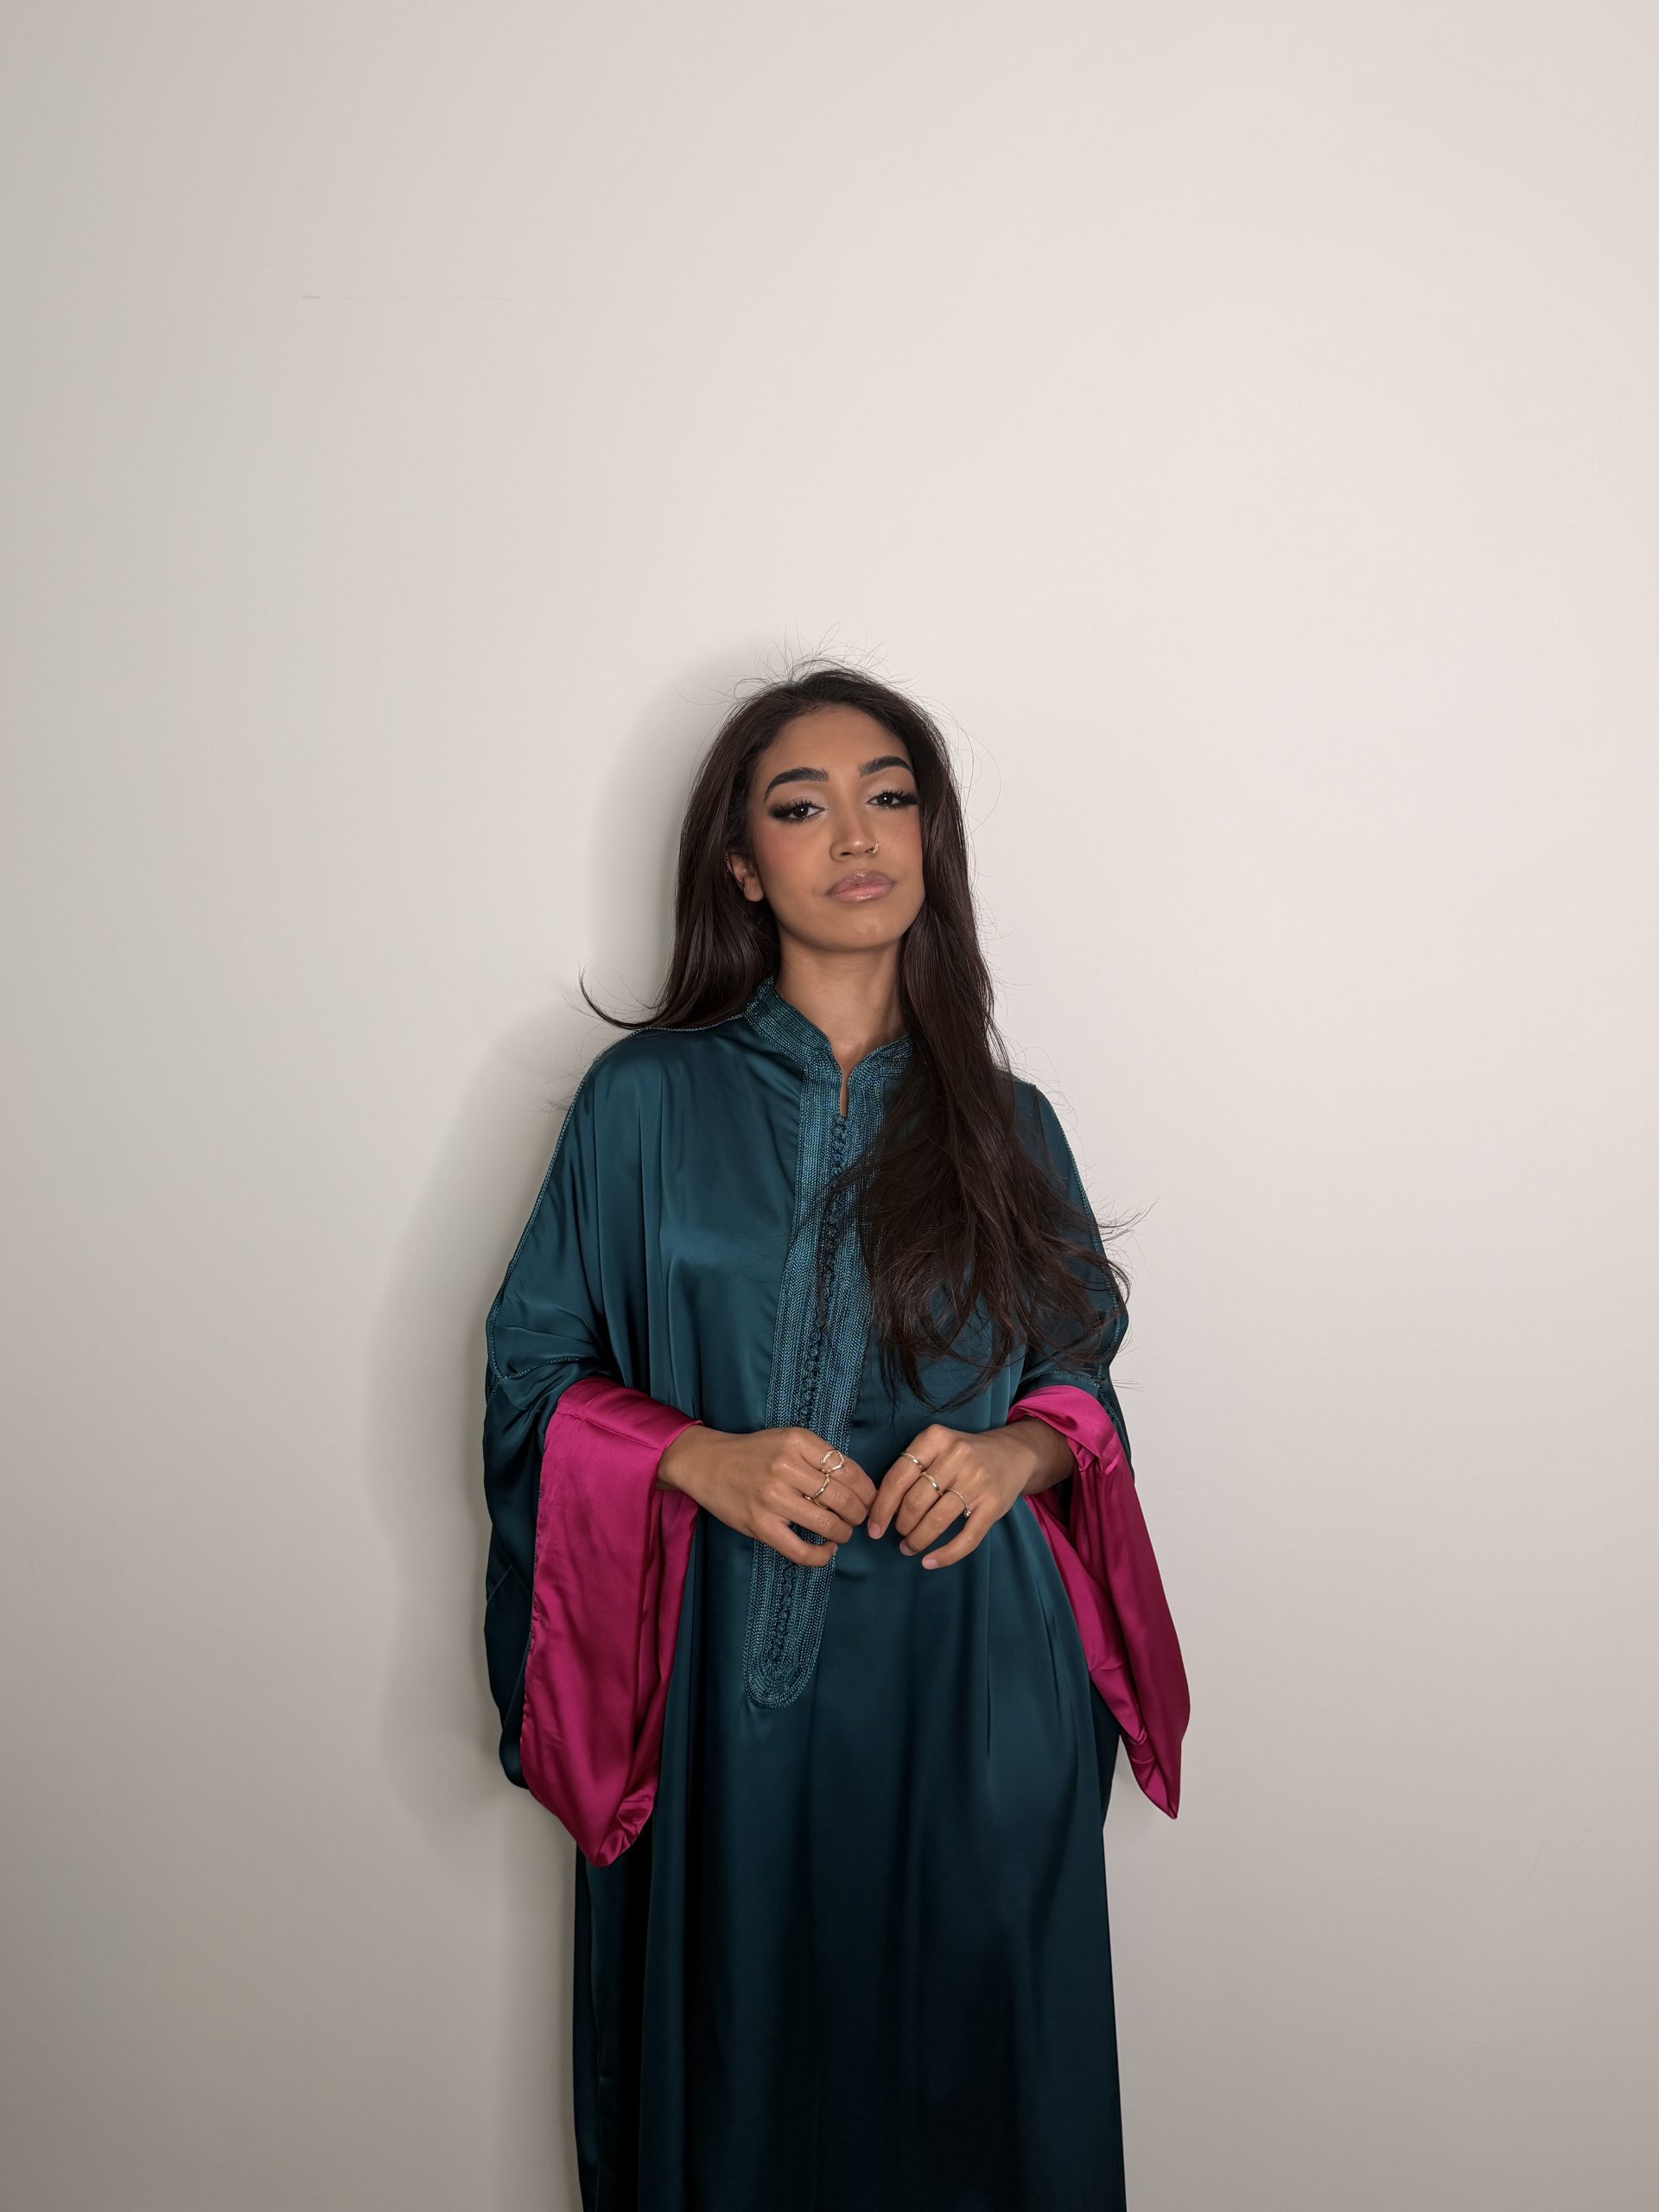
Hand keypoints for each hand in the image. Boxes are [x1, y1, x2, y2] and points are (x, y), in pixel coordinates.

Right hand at [655, 1424, 875, 1565]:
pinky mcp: (760, 1525)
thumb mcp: (787, 1439)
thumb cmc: (752, 1452)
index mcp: (797, 1442)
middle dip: (859, 1513)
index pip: (849, 1470)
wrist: (706, 1463)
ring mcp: (772, 1498)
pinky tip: (826, 1551)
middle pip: (843, 1498)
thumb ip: (820, 1456)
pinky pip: (801, 1550)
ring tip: (842, 1533)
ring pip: (827, 1524)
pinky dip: (821, 1556)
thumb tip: (858, 1485)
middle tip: (858, 1518)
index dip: (868, 1490)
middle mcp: (786, 1467)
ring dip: (843, 1533)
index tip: (870, 1499)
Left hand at [866, 1421, 1070, 1569]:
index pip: (897, 1477)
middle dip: (901, 1526)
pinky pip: (966, 1537)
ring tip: (910, 1547)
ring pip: (937, 1521)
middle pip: (915, 1501)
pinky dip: (945, 1555)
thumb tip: (878, 1508)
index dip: (881, 1507)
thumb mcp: (937, 1447)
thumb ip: (911, 1468)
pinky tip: (930, 1562)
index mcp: (935, 1439)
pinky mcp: (993, 1504)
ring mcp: (977, 1480)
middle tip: (899, 1535)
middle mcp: (956, 1456)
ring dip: (918, 1540)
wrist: (1013, 1453)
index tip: (873, 1527)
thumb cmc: (963, 1454)